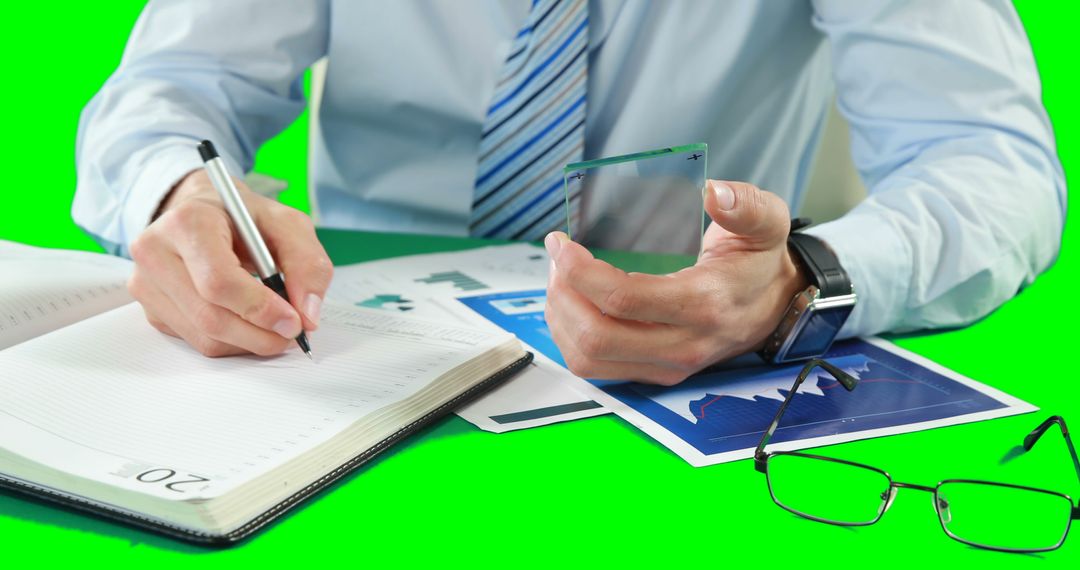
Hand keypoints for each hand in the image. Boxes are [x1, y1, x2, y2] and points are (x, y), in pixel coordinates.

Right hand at [127, 169, 332, 356]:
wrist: (206, 213)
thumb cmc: (245, 218)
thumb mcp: (287, 224)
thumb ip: (307, 264)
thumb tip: (307, 315)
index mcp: (187, 222)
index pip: (219, 281)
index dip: (259, 308)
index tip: (293, 321)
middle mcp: (156, 252)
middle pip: (210, 316)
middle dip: (259, 334)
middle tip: (291, 333)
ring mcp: (147, 284)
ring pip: (204, 336)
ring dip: (248, 342)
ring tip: (273, 326)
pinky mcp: (151, 309)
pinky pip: (196, 341)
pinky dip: (231, 342)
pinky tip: (246, 322)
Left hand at [543, 180, 806, 384]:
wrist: (777, 305)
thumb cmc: (760, 262)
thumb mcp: (767, 224)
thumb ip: (746, 204)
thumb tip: (714, 192)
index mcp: (704, 305)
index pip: (624, 299)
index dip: (580, 272)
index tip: (562, 243)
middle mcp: (683, 344)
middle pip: (596, 337)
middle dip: (563, 294)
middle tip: (558, 258)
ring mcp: (667, 365)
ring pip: (588, 358)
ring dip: (561, 318)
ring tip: (560, 278)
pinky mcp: (654, 372)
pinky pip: (595, 367)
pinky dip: (570, 336)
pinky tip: (571, 302)